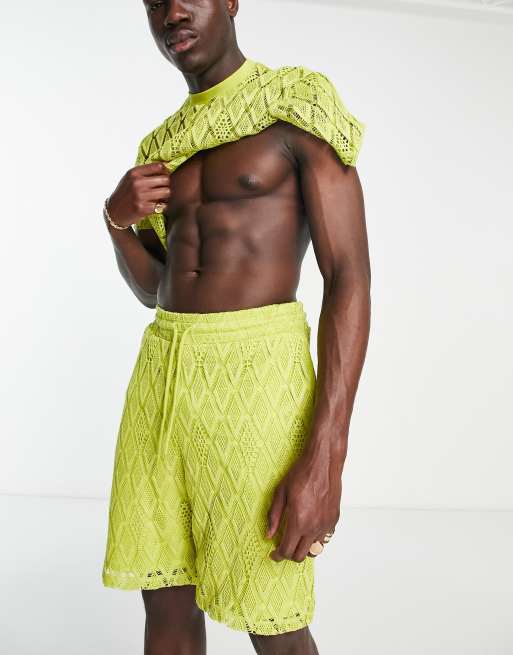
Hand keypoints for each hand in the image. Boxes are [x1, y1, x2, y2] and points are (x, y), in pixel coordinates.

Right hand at [106, 162, 171, 227]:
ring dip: (165, 197)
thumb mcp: (129, 178)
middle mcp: (137, 182)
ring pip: (167, 192)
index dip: (165, 172)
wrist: (114, 212)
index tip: (164, 177)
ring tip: (159, 198)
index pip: (159, 166)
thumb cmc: (125, 194)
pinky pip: (163, 206)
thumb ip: (144, 172)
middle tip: (162, 190)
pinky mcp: (143, 208)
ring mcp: (140, 196)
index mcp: (134, 172)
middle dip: (166, 185)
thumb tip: (166, 166)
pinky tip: (155, 207)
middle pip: (165, 179)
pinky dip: (161, 207)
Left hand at [266, 448, 341, 562]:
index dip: (278, 555)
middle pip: (300, 555)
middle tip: (283, 547)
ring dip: (304, 548)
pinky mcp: (334, 519)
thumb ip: (274, 516)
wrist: (323, 463)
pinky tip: (309, 529)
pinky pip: (324, 538)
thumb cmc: (301, 474)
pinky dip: (316, 539)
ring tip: (297, 539)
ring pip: (315, 550)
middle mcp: (313, 527)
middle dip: (289, 555)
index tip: (274, 554)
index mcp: (298, 521)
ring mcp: (326, 524)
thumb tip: (269, 534)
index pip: (287, 550)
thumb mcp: (280, 492)